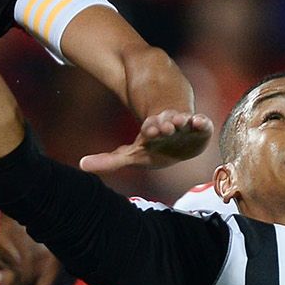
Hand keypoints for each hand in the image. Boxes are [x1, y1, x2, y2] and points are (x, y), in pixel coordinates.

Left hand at [79, 109, 213, 172]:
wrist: (176, 130)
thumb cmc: (152, 146)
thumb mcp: (132, 154)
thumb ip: (109, 161)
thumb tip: (81, 164)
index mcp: (151, 133)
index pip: (149, 130)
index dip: (149, 130)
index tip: (148, 130)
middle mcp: (168, 126)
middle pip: (166, 123)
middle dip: (165, 124)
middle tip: (165, 125)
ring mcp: (184, 126)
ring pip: (183, 121)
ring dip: (183, 121)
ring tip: (186, 120)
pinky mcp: (199, 128)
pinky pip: (202, 124)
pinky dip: (202, 122)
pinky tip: (201, 121)